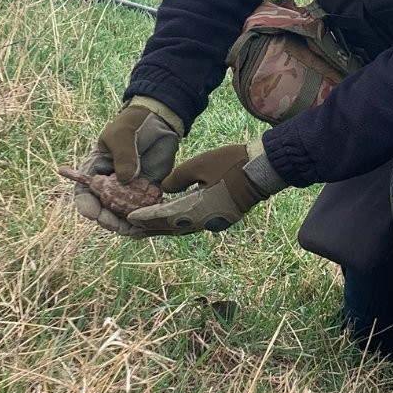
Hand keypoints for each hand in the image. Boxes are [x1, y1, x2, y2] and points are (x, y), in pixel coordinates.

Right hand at [67, 101, 181, 235]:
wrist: (159, 121)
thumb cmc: (133, 124)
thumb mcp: (123, 135)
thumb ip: (123, 155)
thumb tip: (125, 179)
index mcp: (95, 171)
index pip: (84, 194)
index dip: (87, 206)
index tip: (94, 214)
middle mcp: (110, 185)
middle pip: (104, 210)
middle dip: (108, 221)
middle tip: (116, 225)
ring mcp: (129, 191)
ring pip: (123, 215)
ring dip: (127, 225)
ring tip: (134, 229)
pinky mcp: (147, 192)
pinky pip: (144, 211)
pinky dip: (145, 221)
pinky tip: (149, 226)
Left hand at [127, 139, 285, 235]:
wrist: (264, 169)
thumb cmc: (232, 163)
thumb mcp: (199, 164)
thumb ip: (177, 178)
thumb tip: (164, 189)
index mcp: (197, 210)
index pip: (164, 217)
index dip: (145, 218)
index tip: (129, 219)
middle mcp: (204, 221)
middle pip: (171, 228)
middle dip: (151, 228)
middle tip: (130, 229)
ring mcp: (214, 222)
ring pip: (182, 227)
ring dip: (164, 227)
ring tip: (145, 227)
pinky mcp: (221, 218)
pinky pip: (193, 223)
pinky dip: (178, 222)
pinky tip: (170, 218)